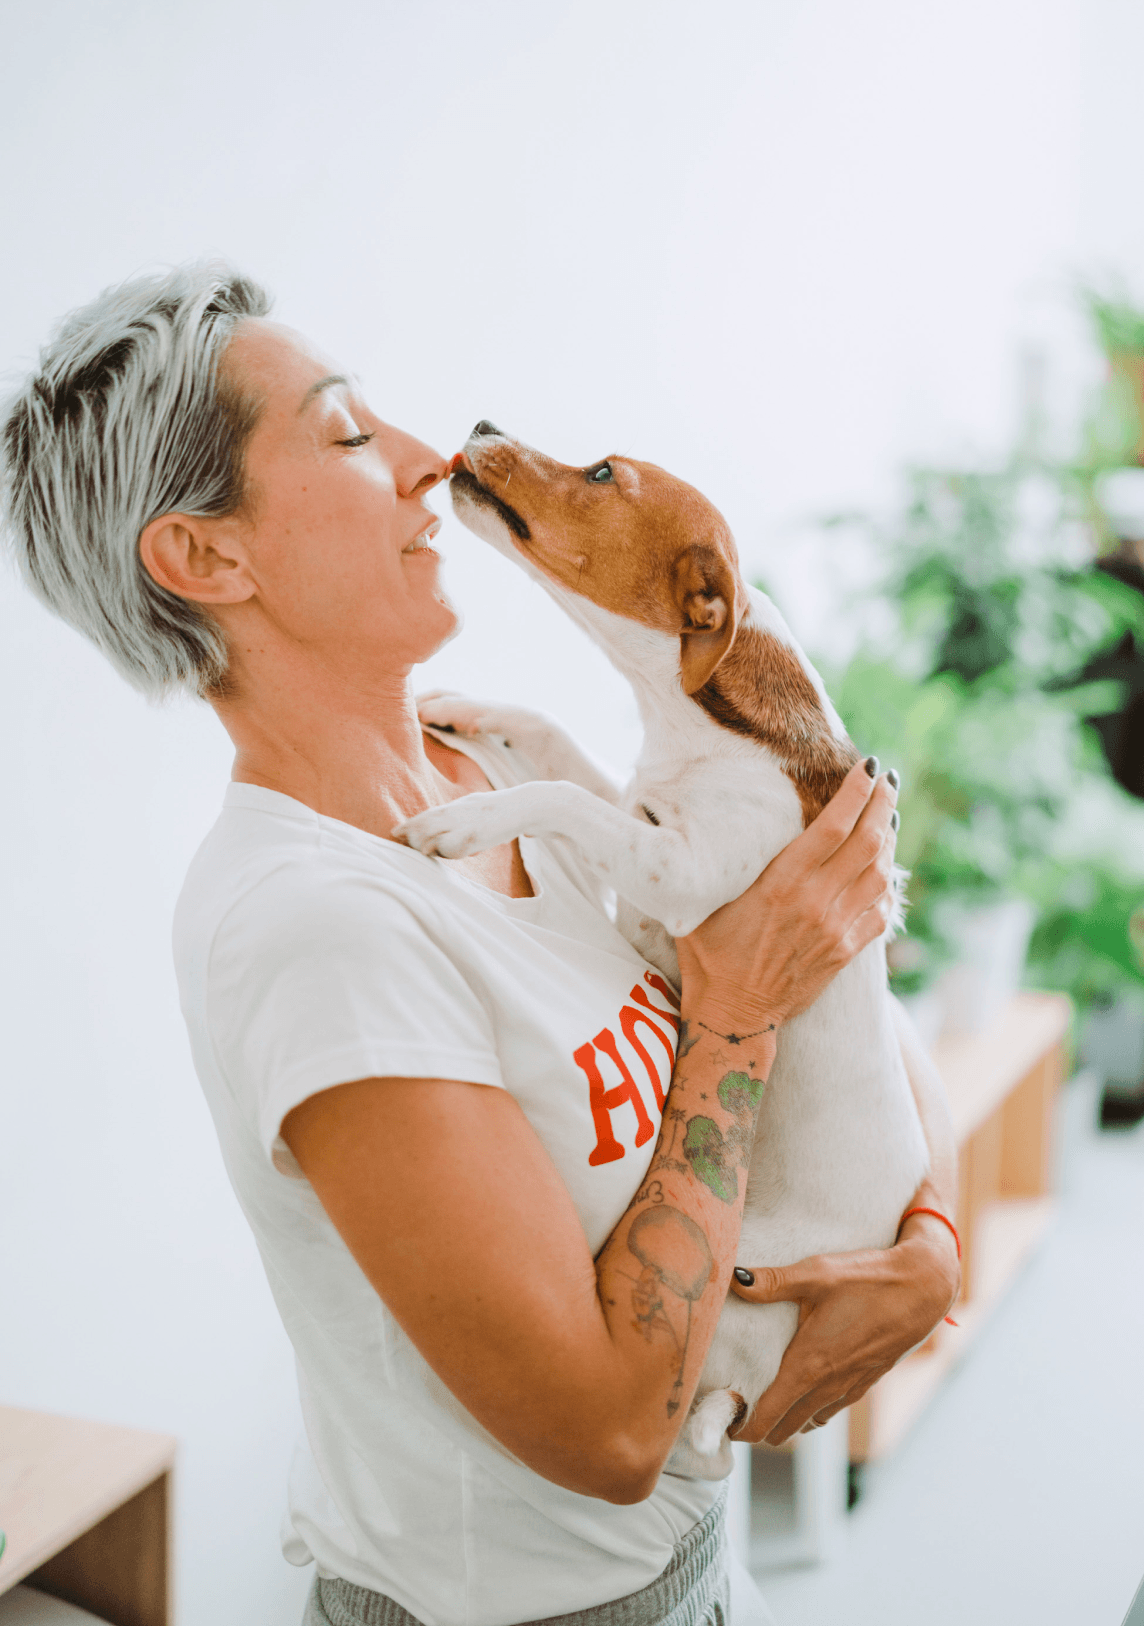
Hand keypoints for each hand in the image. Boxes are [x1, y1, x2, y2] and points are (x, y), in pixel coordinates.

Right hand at [676, 757, 897, 1030]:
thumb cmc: (709, 954)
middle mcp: (817, 903)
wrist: (732, 1014)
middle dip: (883, 806)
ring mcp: (836, 929)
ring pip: (880, 875)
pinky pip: (880, 912)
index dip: (857, 793)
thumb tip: (722, 821)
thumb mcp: (707, 901)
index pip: (834, 827)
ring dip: (889, 841)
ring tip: (888, 817)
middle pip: (868, 843)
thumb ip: (728, 865)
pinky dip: (886, 885)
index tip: (870, 767)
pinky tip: (883, 868)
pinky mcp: (844, 952)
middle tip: (889, 781)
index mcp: (783, 884)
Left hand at [727, 1224, 960, 1445]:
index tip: (722, 1420)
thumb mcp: (817, 1273)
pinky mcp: (866, 1381)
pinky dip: (810, 1413)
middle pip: (785, 1428)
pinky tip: (803, 1396)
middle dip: (758, 1428)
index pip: (768, 1416)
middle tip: (734, 1412)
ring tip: (762, 1406)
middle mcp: (828, 1385)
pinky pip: (830, 1410)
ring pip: (809, 1422)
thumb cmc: (869, 1279)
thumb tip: (733, 1279)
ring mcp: (849, 1387)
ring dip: (785, 1422)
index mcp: (809, 1365)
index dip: (743, 1427)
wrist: (923, 1288)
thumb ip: (773, 1281)